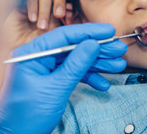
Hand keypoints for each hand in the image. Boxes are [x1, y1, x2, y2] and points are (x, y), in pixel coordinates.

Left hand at [0, 23, 126, 133]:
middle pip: (73, 47)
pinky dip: (88, 78)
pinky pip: (73, 73)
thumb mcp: (56, 88)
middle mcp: (38, 57)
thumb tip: (93, 44)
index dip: (89, 32)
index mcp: (32, 53)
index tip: (109, 31)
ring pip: (76, 60)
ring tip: (117, 65)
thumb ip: (76, 64)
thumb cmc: (28, 115)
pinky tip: (102, 83)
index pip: (64, 35)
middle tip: (119, 49)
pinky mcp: (52, 80)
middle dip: (98, 49)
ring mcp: (45, 68)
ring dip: (97, 64)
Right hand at [5, 0, 68, 48]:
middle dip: (60, 2)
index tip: (70, 19)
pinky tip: (32, 19)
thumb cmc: (38, 50)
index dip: (70, 7)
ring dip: (45, 11)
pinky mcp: (21, 7)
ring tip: (42, 27)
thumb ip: (67, 29)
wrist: (18, 54)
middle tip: (60, 14)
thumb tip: (78, 22)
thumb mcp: (55, 39)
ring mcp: (35, 7)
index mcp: (58, 15)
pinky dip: (33, 8)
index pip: (67, 2)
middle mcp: (47, 8)